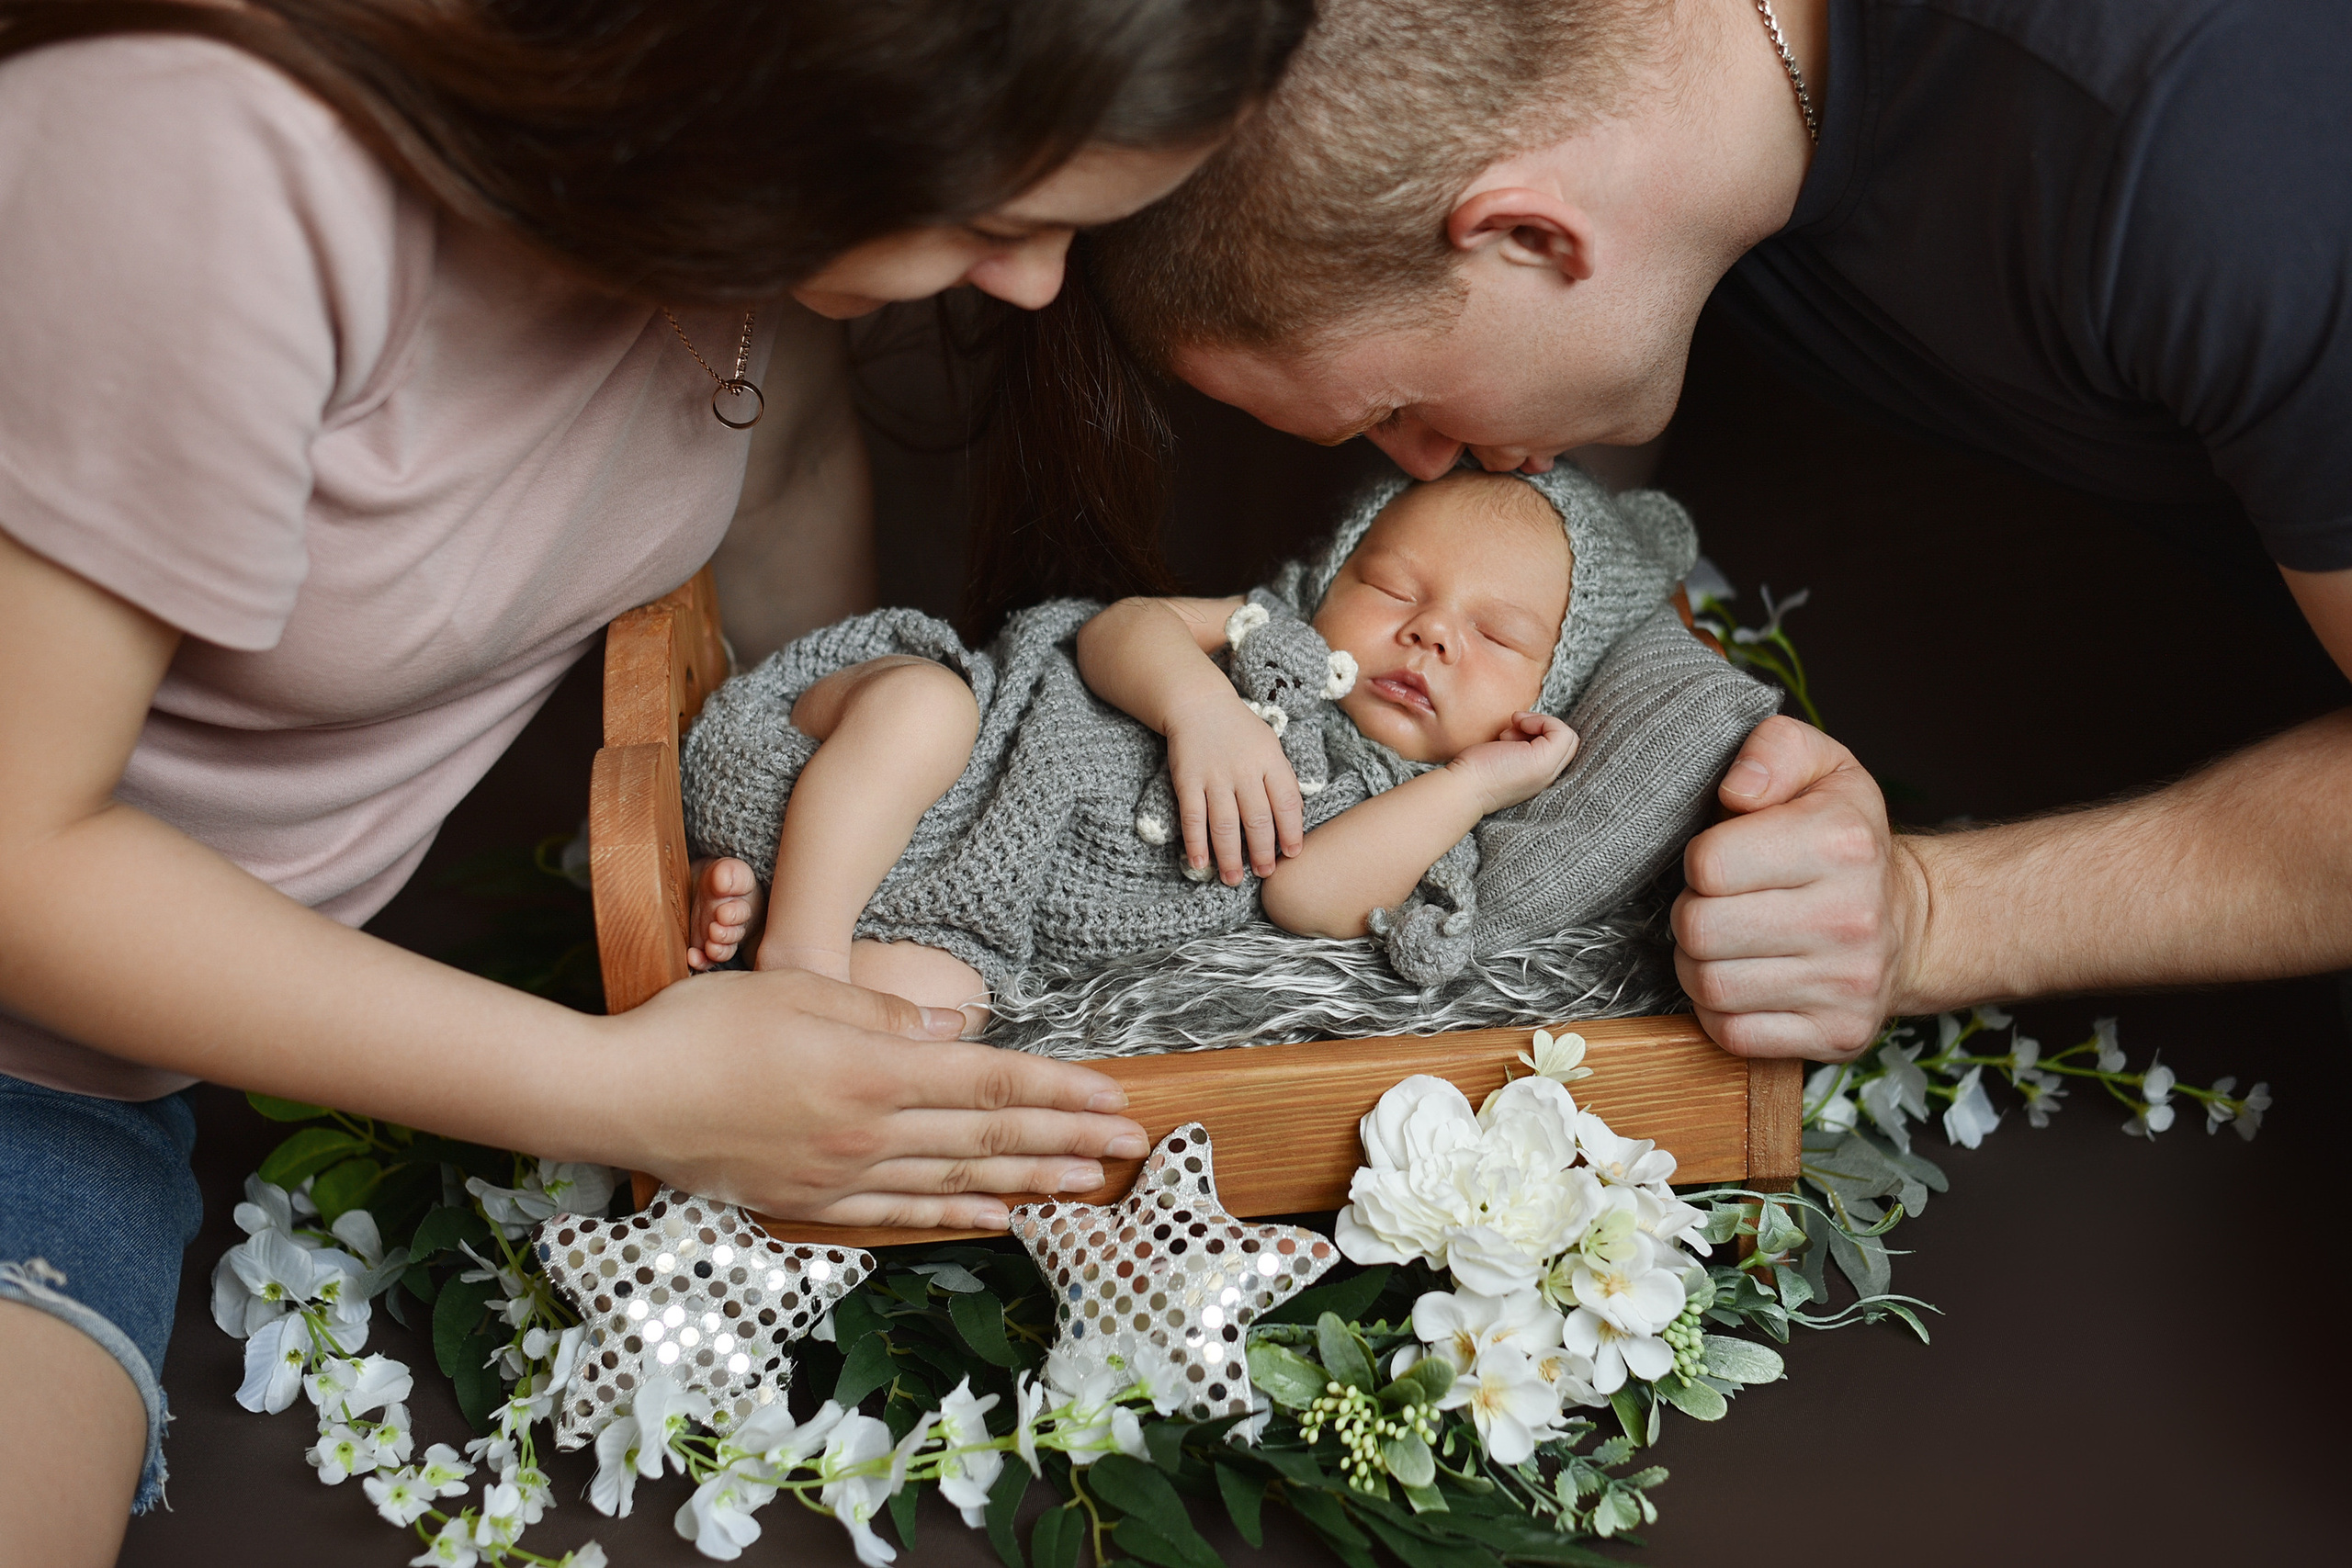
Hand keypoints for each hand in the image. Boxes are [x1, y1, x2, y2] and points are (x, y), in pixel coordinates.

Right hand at [601, 968, 1149, 1228]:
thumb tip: (962, 1030)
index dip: (1060, 1091)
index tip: (1115, 1096)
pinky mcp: (809, 1200)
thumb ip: (887, 1013)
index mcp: (871, 1069)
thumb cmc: (701, 1025)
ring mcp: (839, 1173)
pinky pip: (900, 1212)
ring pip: (955, 1181)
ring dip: (1028, 1182)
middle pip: (988, 1137)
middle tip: (1131, 1144)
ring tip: (1086, 1185)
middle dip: (1067, 1139)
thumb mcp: (800, 990)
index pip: (991, 1081)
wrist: (617, 1095)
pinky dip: (955, 1215)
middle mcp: (867, 1130)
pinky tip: (998, 1216)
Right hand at [1163, 692, 1304, 884]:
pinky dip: (1196, 843)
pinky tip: (1201, 863)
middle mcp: (1244, 770)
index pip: (1287, 802)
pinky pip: (1192, 817)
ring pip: (1225, 824)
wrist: (1199, 704)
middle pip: (1257, 819)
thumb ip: (1281, 780)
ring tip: (1234, 879)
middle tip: (1265, 873)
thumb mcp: (1270, 747)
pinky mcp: (1187, 780)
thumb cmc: (1241, 731)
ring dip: (1230, 856)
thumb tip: (1293, 820)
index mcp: (1270, 761)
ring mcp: (1214, 776)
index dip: (1291, 831)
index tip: (1292, 854)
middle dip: (1262, 851)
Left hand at [1444, 712, 1578, 812]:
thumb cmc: (1474, 771)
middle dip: (1542, 727)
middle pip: (1566, 744)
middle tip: (1512, 730)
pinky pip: (1562, 732)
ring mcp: (1548, 771)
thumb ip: (1517, 747)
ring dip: (1540, 723)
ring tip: (1510, 733)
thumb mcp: (1502, 756)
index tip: (1512, 735)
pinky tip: (1519, 724)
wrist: (1464, 787)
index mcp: (1538, 778)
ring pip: (1568, 737)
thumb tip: (1523, 725)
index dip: (1542, 735)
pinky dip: (1543, 721)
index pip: (1560, 752)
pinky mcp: (1544, 761)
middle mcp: (1547, 778)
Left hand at [1672, 716, 1925, 1059]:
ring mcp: (1847, 985)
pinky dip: (1721, 1010)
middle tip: (1717, 904)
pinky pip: (1732, 1034)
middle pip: (1698, 929)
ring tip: (1726, 941)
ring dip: (1699, 964)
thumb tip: (1736, 790)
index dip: (1701, 861)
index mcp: (1840, 842)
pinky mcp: (1836, 1035)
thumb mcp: (1821, 768)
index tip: (1723, 860)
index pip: (1707, 864)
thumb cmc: (1844, 838)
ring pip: (1709, 985)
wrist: (1913, 921)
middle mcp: (1850, 918)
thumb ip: (1772, 750)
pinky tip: (1745, 980)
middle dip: (1692, 913)